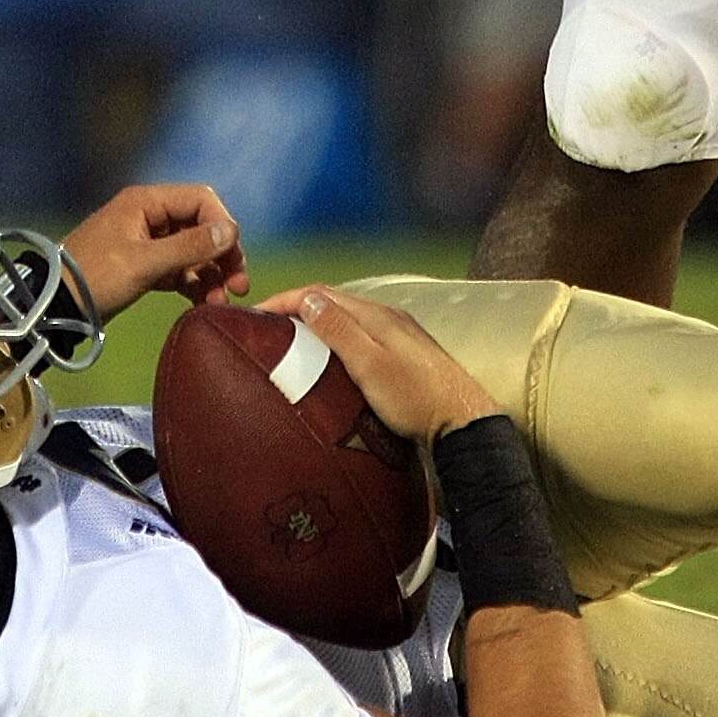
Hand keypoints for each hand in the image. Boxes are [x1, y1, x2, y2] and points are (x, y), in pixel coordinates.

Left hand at [62, 183, 247, 322]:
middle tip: (239, 285)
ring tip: (222, 301)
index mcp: (146, 202)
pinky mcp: (144, 265)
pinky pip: (179, 268)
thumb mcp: (144, 263)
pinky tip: (204, 302)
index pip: (201, 199)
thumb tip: (230, 232)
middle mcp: (149, 215)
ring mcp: (147, 241)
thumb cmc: (95, 278)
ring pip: (193, 250)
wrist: (56, 307)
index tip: (234, 257)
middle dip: (222, 255)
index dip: (222, 225)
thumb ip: (188, 247)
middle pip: (201, 226)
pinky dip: (194, 283)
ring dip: (211, 273)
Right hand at [262, 285, 496, 444]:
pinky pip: (360, 336)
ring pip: (347, 320)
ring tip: (291, 344)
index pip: (321, 294)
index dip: (286, 299)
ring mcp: (397, 335)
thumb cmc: (414, 397)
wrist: (460, 421)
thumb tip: (307, 299)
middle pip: (333, 304)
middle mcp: (386, 318)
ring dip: (317, 325)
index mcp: (375, 315)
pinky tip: (329, 361)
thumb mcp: (370, 365)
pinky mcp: (403, 355)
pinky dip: (335, 341)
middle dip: (298, 309)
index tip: (257, 313)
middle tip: (268, 329)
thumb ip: (339, 331)